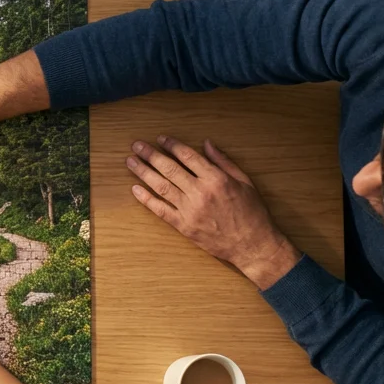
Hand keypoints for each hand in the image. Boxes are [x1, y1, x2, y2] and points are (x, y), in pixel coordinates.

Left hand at [127, 136, 301, 288]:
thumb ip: (223, 161)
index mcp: (217, 179)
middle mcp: (200, 192)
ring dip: (143, 172)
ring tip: (131, 162)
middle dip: (151, 155)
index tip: (160, 138)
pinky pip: (161, 210)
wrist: (252, 245)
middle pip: (169, 168)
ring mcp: (190, 210)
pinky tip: (135, 189)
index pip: (188, 156)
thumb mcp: (244, 182)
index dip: (172, 145)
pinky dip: (146, 199)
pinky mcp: (184, 226)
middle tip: (137, 145)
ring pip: (161, 186)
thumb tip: (206, 143)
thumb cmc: (252, 212)